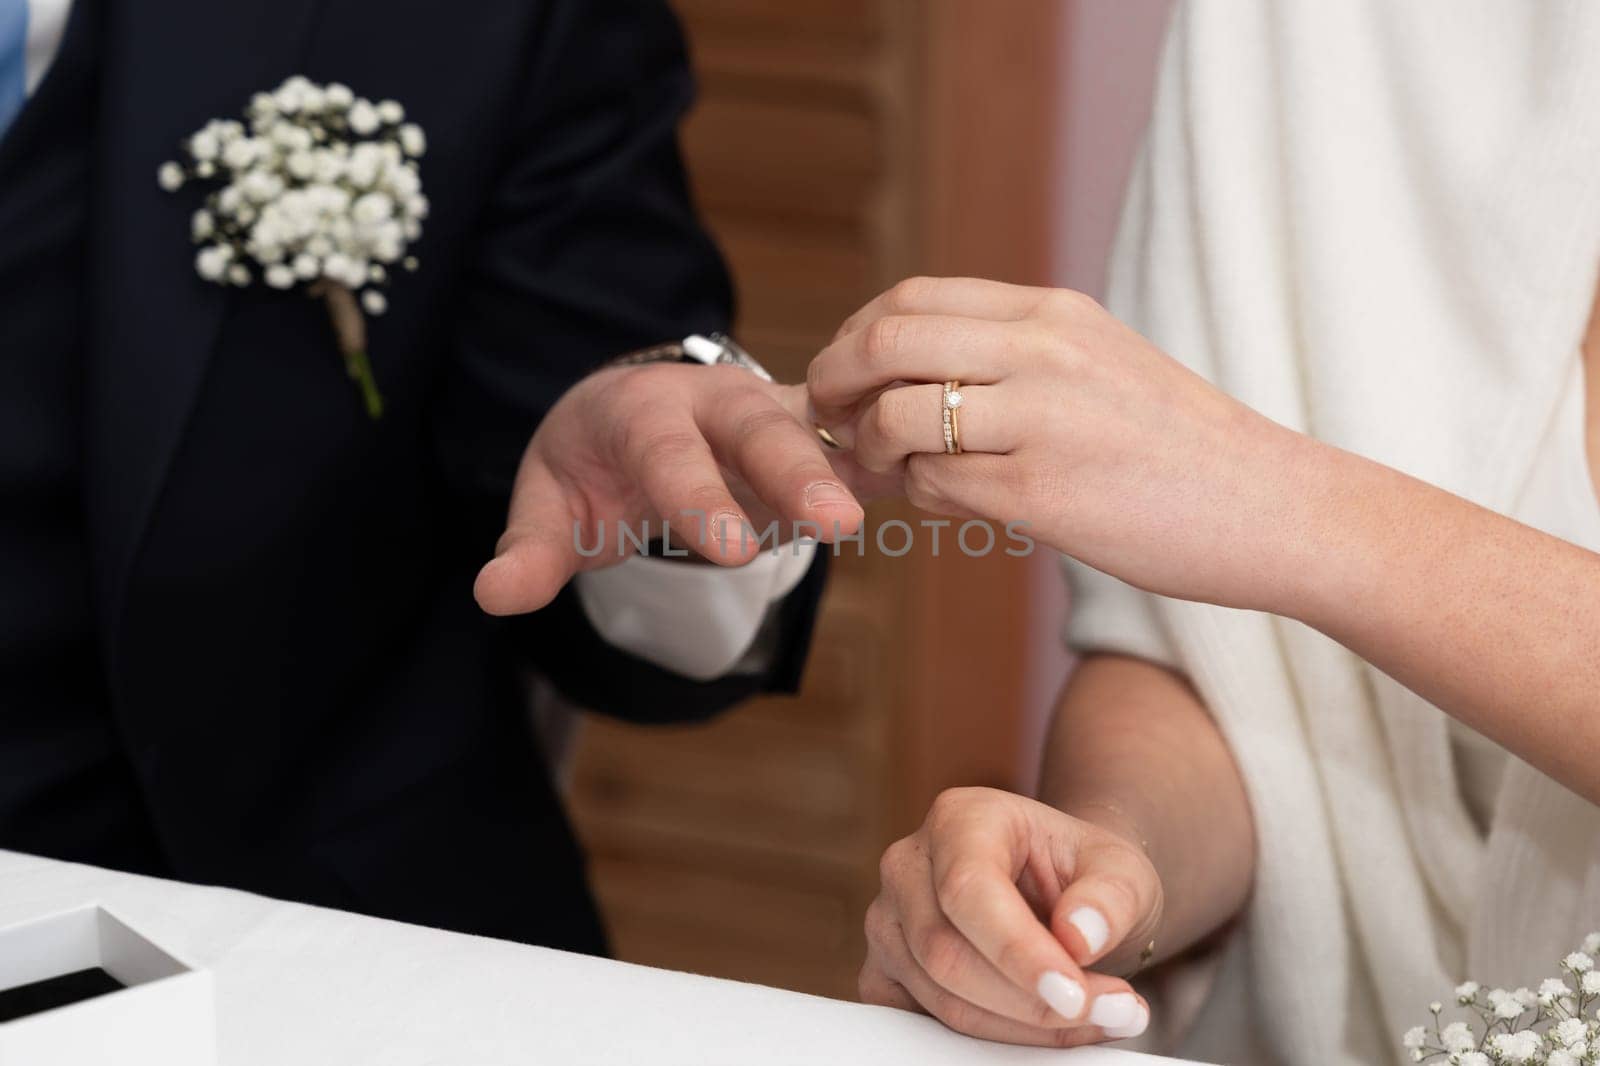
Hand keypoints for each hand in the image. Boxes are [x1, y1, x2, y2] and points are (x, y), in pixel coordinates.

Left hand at [474, 363, 885, 615]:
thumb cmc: (592, 464)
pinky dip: (897, 459)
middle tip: (835, 524)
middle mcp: (714, 401)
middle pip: (758, 430)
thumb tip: (494, 595)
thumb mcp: (550, 504)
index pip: (669, 453)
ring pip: (821, 431)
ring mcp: (771, 413)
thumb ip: (529, 551)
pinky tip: (951, 478)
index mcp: (644, 412)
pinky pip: (858, 442)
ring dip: (861, 466)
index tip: (730, 549)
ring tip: (911, 500)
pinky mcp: (813, 435)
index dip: (699, 498)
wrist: (637, 410)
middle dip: (797, 471)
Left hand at [808, 277, 1315, 612]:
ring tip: (890, 470)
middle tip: (827, 417)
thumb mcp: (1098, 362)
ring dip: (871, 450)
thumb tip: (903, 373)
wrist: (1272, 506)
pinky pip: (937, 487)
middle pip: (886, 341)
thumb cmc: (1178, 445)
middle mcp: (1042, 352)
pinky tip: (948, 503)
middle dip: (834, 382)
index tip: (839, 371)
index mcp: (1053, 312)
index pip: (911, 297)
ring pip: (899, 418)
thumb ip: (1010, 355)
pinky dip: (922, 497)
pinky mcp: (1043, 494)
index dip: (853, 335)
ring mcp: (1041, 421)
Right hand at [860, 787, 1159, 1047]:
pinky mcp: (885, 971)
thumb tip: (1078, 935)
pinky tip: (1043, 1033)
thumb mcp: (1124, 873)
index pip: (968, 889)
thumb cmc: (1087, 878)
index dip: (1016, 951)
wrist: (1067, 896)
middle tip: (1109, 1012)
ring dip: (1021, 1027)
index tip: (1073, 995)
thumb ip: (1110, 897)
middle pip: (945, 952)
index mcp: (961, 818)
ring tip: (1095, 1018)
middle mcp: (909, 863)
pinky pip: (922, 1024)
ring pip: (938, 996)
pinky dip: (987, 1043)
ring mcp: (888, 919)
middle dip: (1029, 1000)